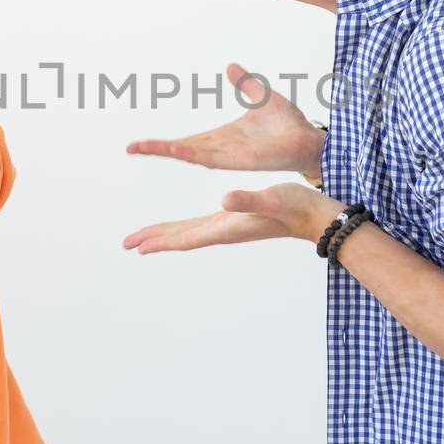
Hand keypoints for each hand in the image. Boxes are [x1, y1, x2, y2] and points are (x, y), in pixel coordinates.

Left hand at [122, 182, 341, 253]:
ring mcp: (230, 226)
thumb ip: (248, 200)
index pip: (186, 237)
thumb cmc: (296, 206)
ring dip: (166, 235)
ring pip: (190, 233)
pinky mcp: (236, 219)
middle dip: (154, 239)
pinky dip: (185, 227)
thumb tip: (225, 200)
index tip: (136, 245)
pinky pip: (202, 225)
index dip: (160, 240)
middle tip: (127, 243)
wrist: (316, 215)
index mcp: (227, 227)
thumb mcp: (271, 198)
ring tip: (145, 238)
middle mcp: (225, 230)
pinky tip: (182, 226)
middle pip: (182, 237)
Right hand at [125, 62, 324, 173]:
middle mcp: (222, 149)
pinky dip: (194, 153)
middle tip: (131, 147)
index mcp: (222, 138)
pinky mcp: (242, 160)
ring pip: (193, 154)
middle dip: (157, 149)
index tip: (139, 144)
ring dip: (170, 150)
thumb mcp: (261, 96)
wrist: (309, 138)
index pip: (186, 141)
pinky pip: (214, 157)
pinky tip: (178, 149)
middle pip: (182, 149)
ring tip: (145, 147)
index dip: (163, 143)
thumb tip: (230, 67)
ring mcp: (230, 156)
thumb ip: (245, 84)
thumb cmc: (288, 123)